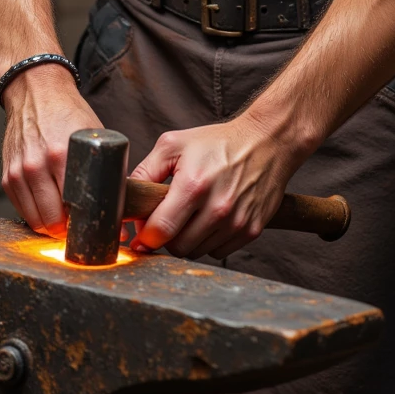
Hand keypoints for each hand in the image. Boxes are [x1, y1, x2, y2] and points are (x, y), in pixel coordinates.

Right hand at [0, 65, 101, 235]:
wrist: (35, 92)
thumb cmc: (67, 112)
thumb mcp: (94, 134)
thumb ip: (104, 165)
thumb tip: (122, 199)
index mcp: (61, 155)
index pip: (72, 208)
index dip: (84, 224)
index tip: (93, 227)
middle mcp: (36, 166)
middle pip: (51, 221)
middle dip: (67, 231)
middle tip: (79, 228)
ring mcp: (19, 172)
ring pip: (35, 220)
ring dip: (50, 227)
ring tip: (65, 221)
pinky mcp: (7, 175)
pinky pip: (21, 209)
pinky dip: (34, 215)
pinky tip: (48, 208)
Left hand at [128, 115, 293, 259]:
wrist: (267, 141)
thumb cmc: (219, 142)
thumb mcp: (175, 144)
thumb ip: (146, 171)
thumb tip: (127, 197)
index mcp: (194, 185)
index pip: (160, 230)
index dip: (144, 238)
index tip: (139, 238)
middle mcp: (217, 207)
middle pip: (178, 247)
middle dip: (167, 238)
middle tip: (168, 221)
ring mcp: (237, 221)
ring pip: (198, 252)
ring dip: (189, 240)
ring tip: (192, 215)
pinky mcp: (252, 230)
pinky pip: (220, 252)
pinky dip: (210, 242)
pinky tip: (211, 220)